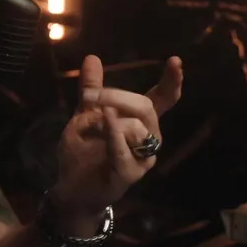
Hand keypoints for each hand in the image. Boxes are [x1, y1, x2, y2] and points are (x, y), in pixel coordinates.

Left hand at [49, 55, 183, 231]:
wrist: (70, 188)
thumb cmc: (84, 152)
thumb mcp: (84, 116)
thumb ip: (92, 90)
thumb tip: (92, 58)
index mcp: (140, 123)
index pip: (163, 100)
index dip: (171, 82)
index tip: (176, 60)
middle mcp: (148, 139)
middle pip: (146, 107)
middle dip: (116, 95)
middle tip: (87, 95)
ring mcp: (142, 159)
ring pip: (136, 126)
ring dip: (106, 118)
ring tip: (88, 126)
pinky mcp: (130, 174)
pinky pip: (124, 149)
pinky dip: (113, 134)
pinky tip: (105, 123)